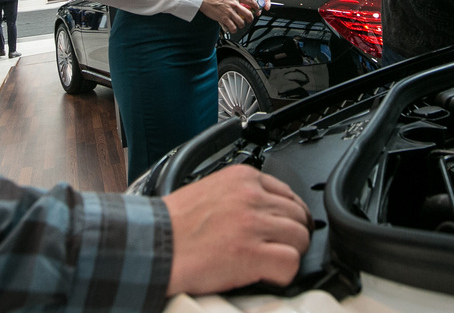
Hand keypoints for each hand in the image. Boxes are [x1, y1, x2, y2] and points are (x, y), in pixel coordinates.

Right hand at [164, 164, 311, 295]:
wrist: (153, 244)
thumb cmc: (172, 223)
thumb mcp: (210, 189)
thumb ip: (240, 193)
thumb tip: (263, 207)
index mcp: (242, 177)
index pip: (288, 193)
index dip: (288, 215)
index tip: (283, 227)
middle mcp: (252, 196)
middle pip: (298, 215)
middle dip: (292, 234)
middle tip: (278, 248)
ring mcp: (254, 224)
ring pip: (301, 237)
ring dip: (290, 253)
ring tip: (270, 262)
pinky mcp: (252, 254)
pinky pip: (291, 263)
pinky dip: (284, 273)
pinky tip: (267, 274)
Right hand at [199, 0, 256, 31]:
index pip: (250, 1)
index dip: (256, 6)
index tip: (256, 8)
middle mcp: (234, 4)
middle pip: (248, 14)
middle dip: (250, 19)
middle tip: (249, 20)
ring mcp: (229, 12)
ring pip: (241, 22)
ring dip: (242, 25)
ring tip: (240, 25)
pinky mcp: (224, 19)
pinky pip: (233, 27)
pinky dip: (234, 30)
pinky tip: (233, 29)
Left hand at [233, 0, 269, 10]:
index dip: (267, 2)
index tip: (267, 7)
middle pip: (257, 1)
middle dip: (258, 8)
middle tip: (257, 12)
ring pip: (248, 3)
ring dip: (249, 8)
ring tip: (249, 12)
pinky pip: (240, 1)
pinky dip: (241, 5)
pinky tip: (240, 8)